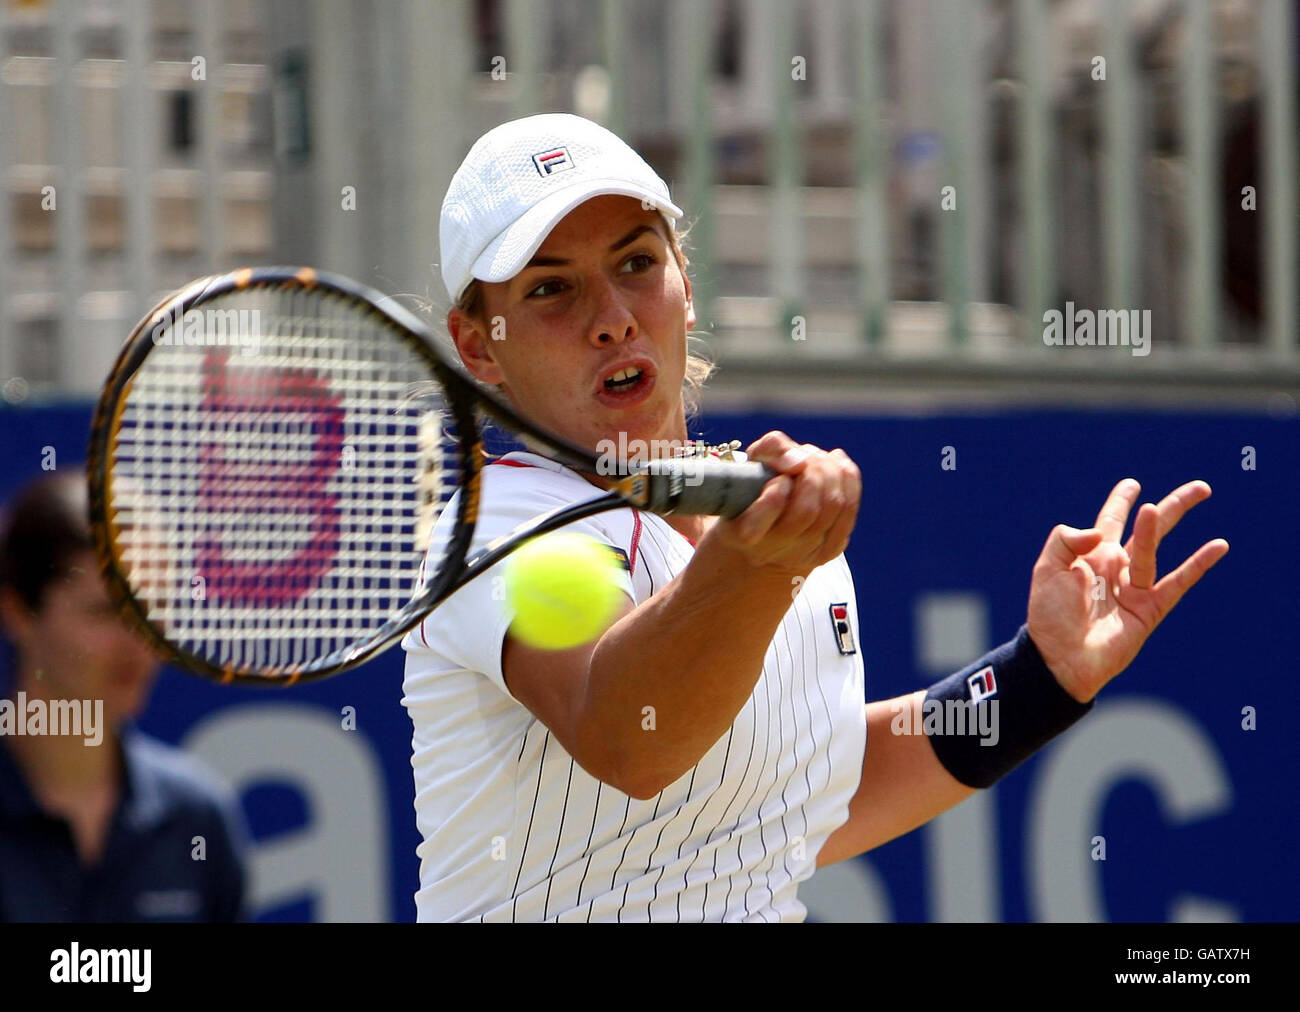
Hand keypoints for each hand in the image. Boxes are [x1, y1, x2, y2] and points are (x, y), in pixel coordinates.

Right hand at [702, 430, 860, 577]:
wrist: (766, 527)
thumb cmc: (756, 485)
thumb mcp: (754, 461)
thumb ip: (772, 449)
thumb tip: (799, 461)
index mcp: (742, 533)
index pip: (770, 509)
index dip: (779, 488)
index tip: (780, 478)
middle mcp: (770, 551)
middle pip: (806, 510)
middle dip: (813, 473)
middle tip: (805, 458)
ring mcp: (801, 556)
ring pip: (832, 508)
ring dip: (831, 473)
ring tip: (819, 460)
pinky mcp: (826, 552)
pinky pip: (848, 512)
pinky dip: (848, 481)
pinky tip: (838, 466)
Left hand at [1027, 478, 1228, 703]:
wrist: (1060, 657)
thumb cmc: (1049, 615)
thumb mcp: (1047, 570)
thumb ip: (1066, 541)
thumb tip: (1101, 532)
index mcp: (1091, 557)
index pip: (1110, 521)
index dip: (1121, 502)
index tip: (1132, 485)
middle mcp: (1116, 568)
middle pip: (1148, 530)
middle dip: (1172, 507)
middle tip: (1201, 488)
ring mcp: (1134, 588)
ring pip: (1153, 549)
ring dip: (1160, 526)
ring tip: (1185, 497)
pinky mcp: (1149, 609)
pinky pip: (1178, 582)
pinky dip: (1198, 564)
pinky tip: (1218, 546)